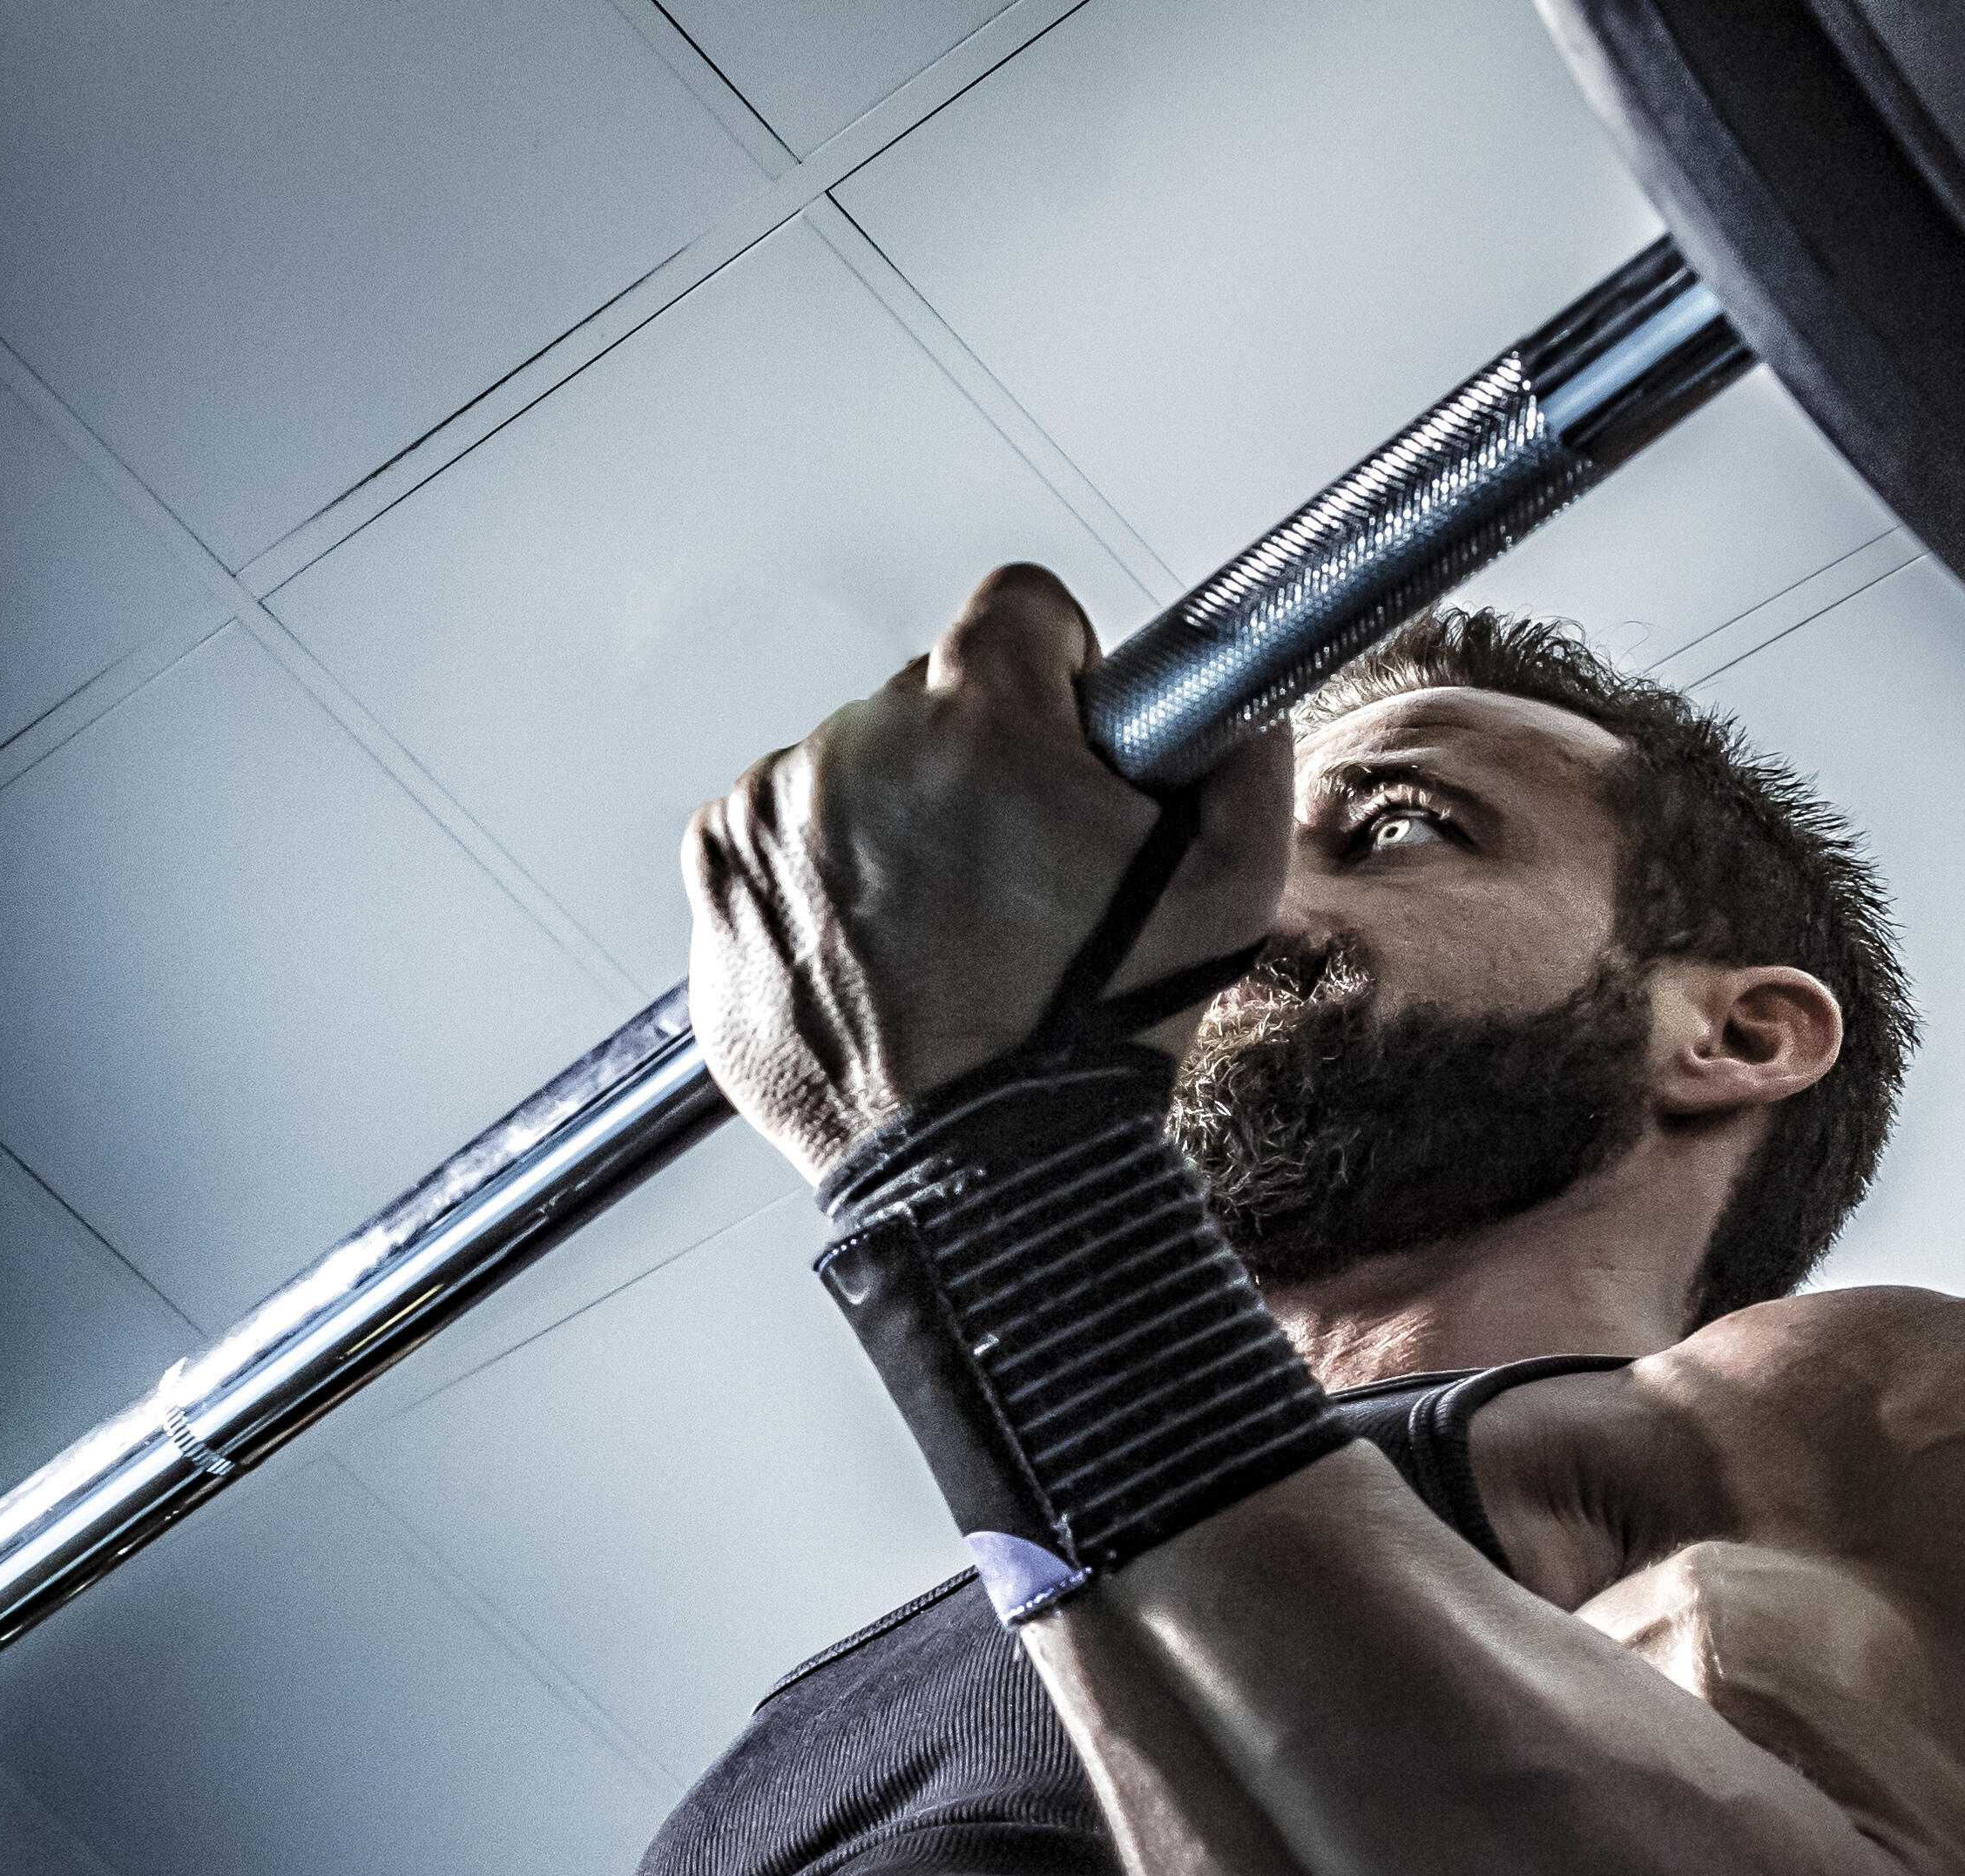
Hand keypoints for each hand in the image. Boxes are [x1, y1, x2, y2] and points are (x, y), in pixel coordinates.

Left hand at [684, 563, 1289, 1183]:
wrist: (982, 1177)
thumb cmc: (1093, 1043)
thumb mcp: (1232, 892)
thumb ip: (1247, 756)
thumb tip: (1238, 702)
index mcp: (974, 723)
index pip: (1018, 609)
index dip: (1059, 676)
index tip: (1065, 745)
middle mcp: (854, 752)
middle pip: (924, 699)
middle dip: (971, 763)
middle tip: (1014, 873)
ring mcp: (771, 821)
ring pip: (844, 772)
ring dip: (888, 825)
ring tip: (942, 932)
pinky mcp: (717, 890)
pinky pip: (771, 843)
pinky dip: (814, 884)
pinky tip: (874, 955)